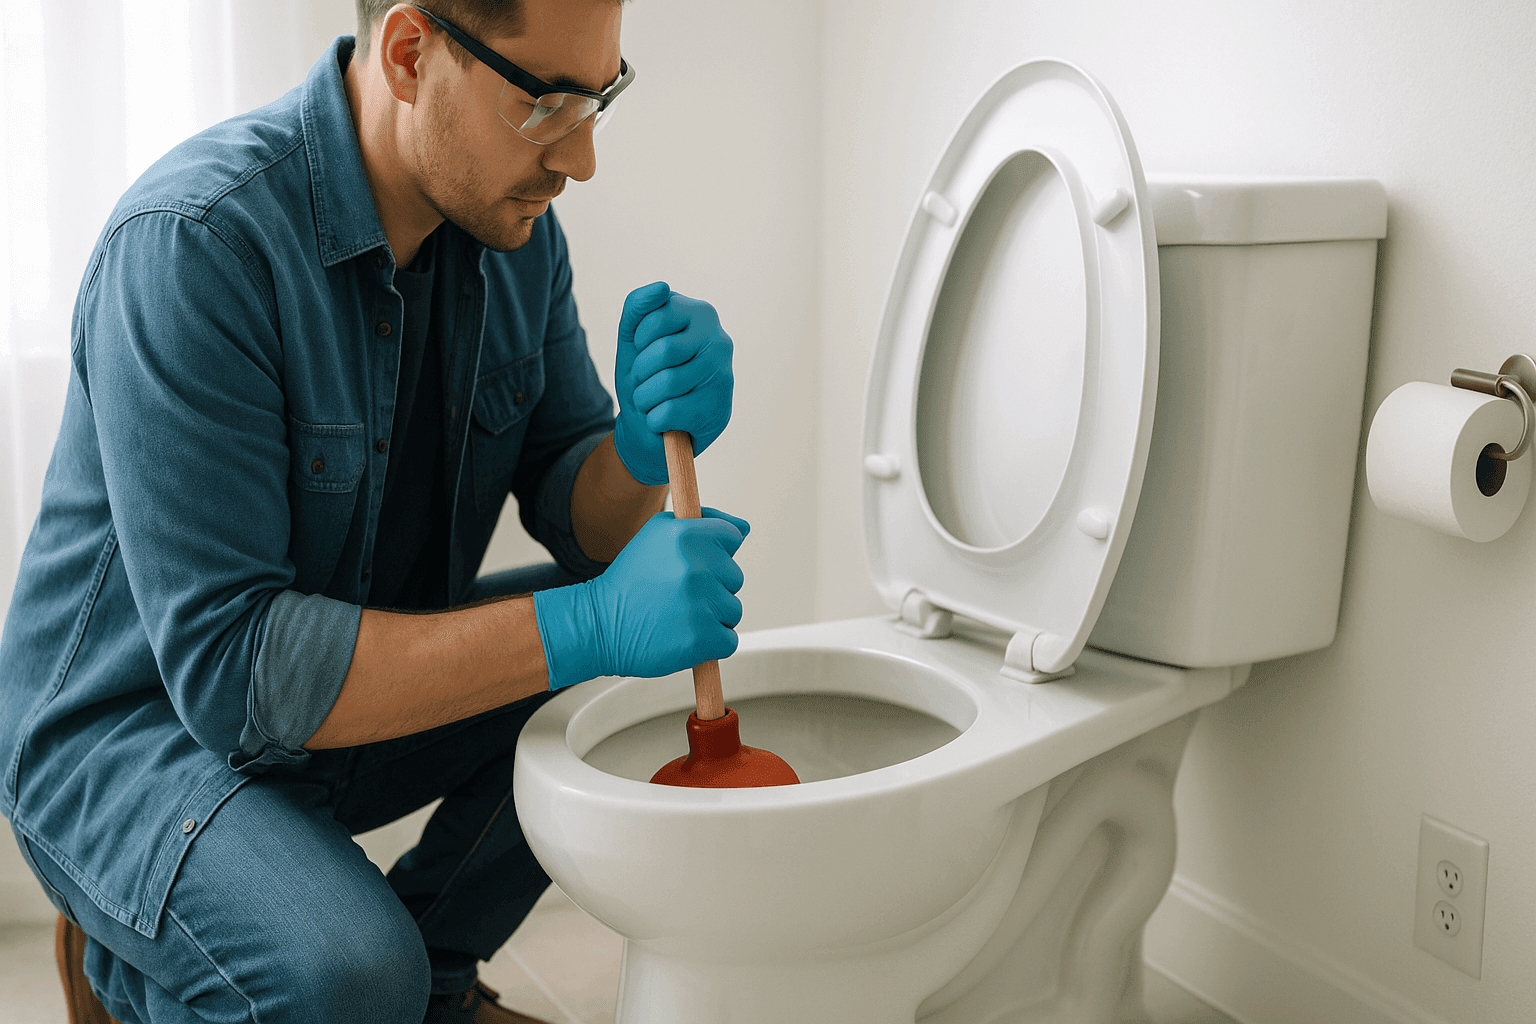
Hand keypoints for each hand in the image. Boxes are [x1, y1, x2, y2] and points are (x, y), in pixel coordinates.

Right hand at [533, 508, 749, 688]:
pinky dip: (711, 643)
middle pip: (735, 577)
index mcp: (687, 535)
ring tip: (678, 614)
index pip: (731, 537)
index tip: (695, 563)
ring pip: (732, 610)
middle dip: (713, 586)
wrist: (600, 624)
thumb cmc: (630, 579)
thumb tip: (743, 528)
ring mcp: (700, 604)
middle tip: (678, 593)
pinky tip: (684, 634)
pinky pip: (728, 640)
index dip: (715, 551)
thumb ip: (703, 523)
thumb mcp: (657, 534)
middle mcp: (696, 567)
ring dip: (712, 616)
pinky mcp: (702, 639)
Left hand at [612, 282, 734, 485]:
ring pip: (667, 384)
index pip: (656, 318)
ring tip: (652, 402)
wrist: (652, 427)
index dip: (639, 341)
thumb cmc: (645, 376)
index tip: (644, 351)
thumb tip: (661, 287)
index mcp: (701, 314)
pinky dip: (654, 420)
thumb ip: (638, 307)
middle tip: (647, 382)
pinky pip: (669, 412)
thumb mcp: (632, 340)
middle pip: (664, 352)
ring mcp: (723, 376)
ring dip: (644, 399)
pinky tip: (664, 420)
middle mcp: (720, 341)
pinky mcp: (718, 410)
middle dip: (641, 373)